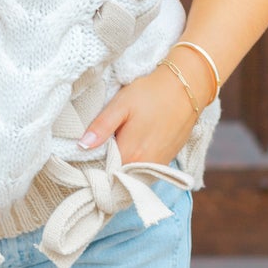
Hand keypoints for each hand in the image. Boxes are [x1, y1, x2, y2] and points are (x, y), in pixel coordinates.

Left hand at [77, 61, 209, 167]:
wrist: (186, 89)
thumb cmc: (151, 93)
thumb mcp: (121, 105)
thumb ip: (101, 127)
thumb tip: (81, 146)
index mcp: (130, 155)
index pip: (104, 175)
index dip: (93, 170)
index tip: (85, 160)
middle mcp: (144, 167)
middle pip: (118, 179)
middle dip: (106, 171)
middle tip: (97, 154)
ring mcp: (158, 166)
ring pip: (131, 177)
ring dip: (121, 170)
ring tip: (114, 152)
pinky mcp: (166, 162)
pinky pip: (144, 172)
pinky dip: (134, 167)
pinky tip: (131, 151)